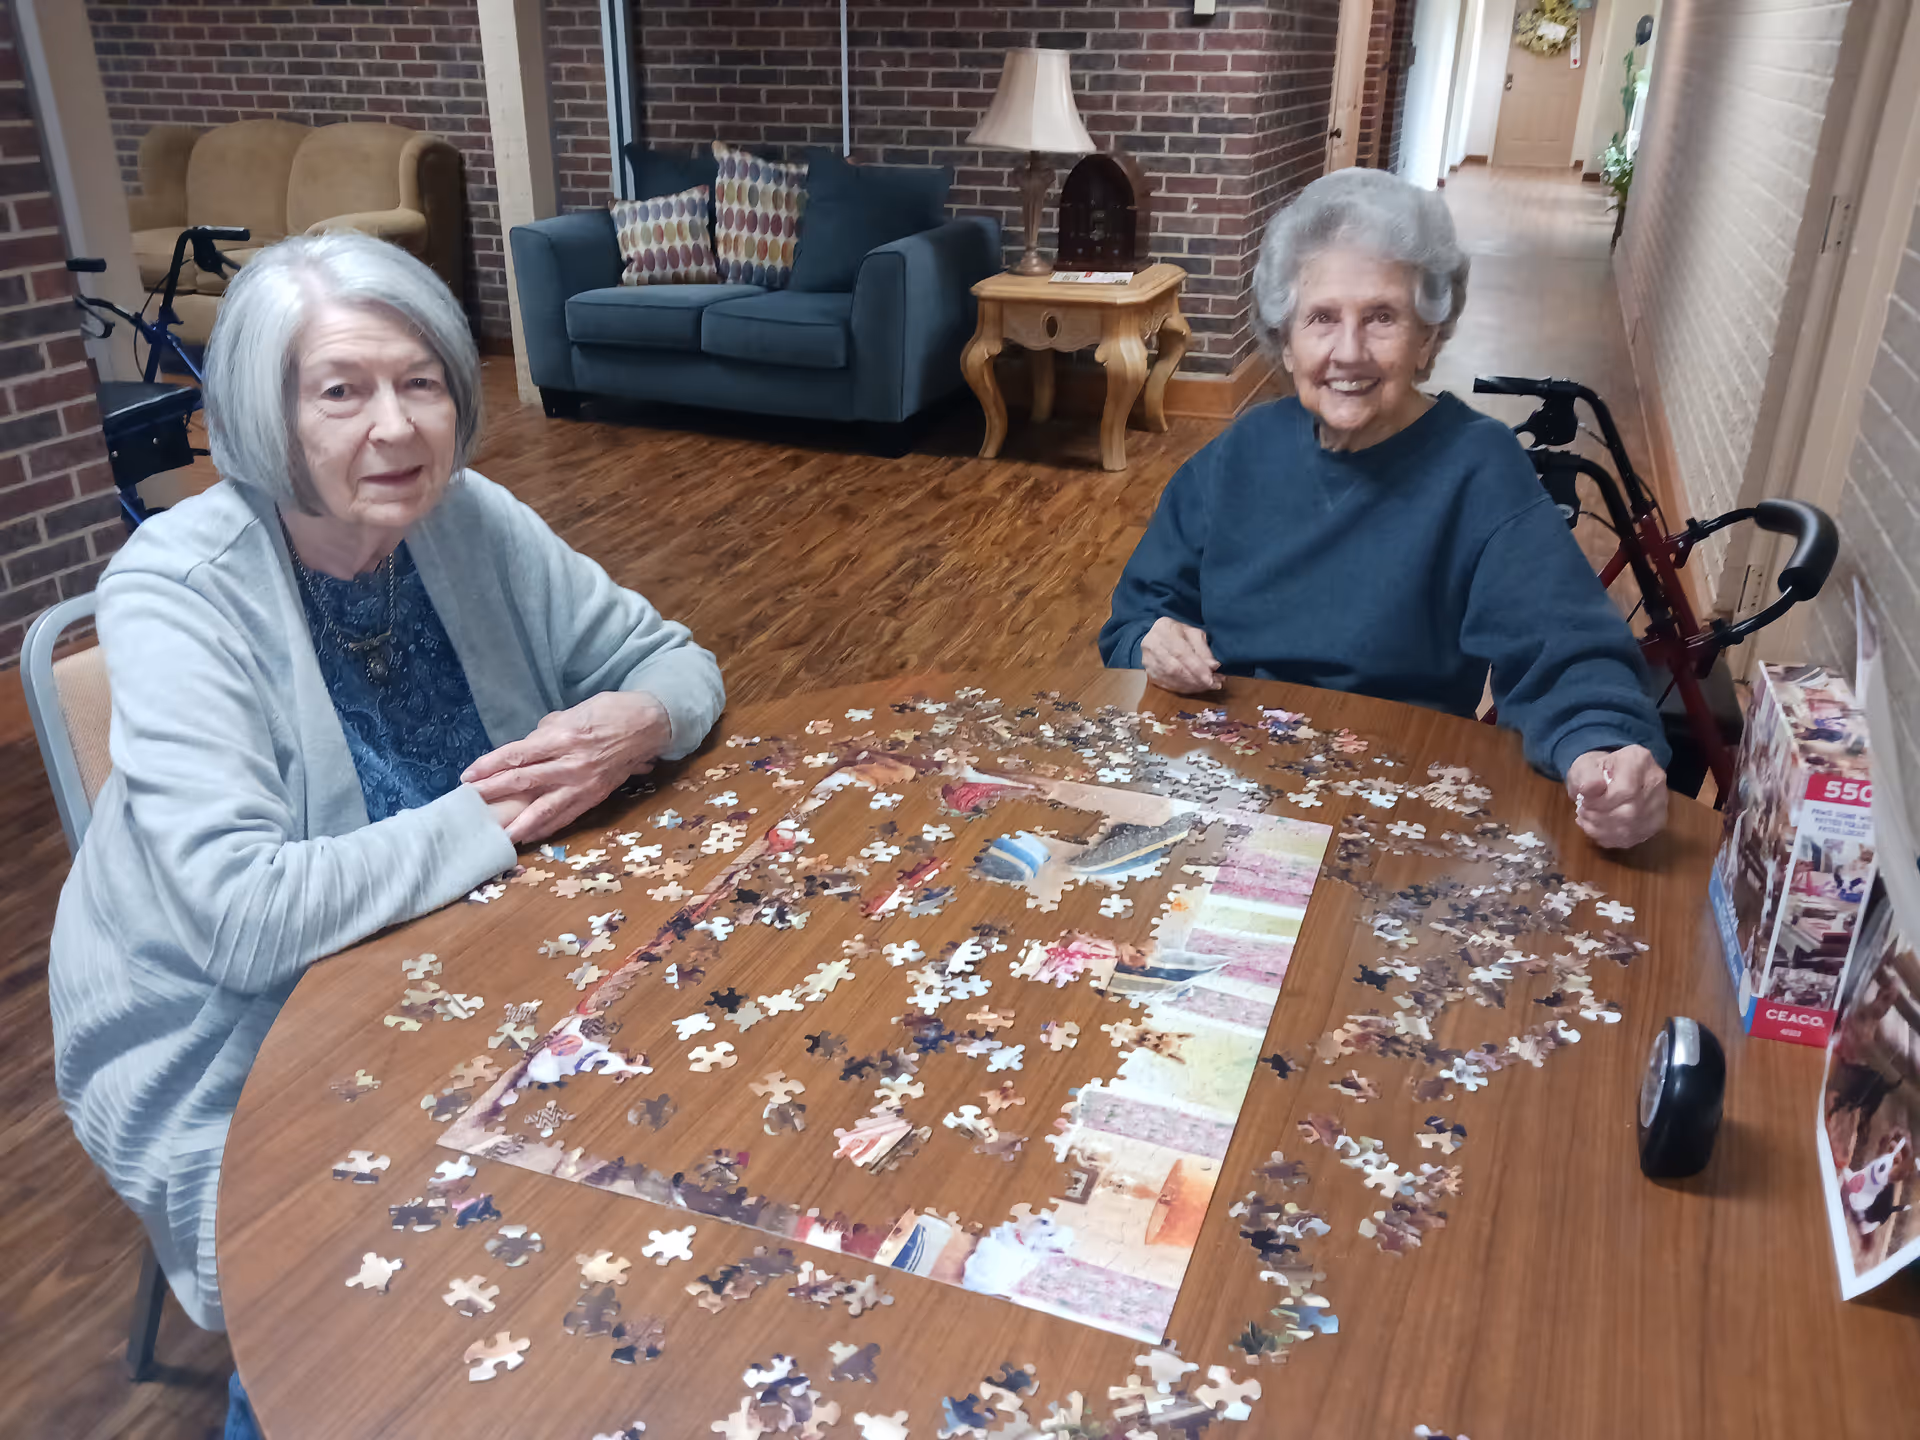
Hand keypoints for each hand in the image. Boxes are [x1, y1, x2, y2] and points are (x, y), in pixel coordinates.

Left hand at [463, 691, 672, 843]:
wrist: (648, 725)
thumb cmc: (610, 711)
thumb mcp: (574, 712)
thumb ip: (547, 731)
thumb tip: (528, 747)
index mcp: (563, 737)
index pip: (517, 755)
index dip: (490, 767)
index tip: (468, 776)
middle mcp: (570, 763)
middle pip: (523, 781)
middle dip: (493, 793)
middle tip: (470, 803)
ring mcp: (583, 783)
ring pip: (544, 808)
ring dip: (518, 823)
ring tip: (498, 835)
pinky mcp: (595, 796)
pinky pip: (566, 816)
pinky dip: (546, 827)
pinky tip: (529, 836)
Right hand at [1141, 617, 1221, 694]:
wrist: (1159, 635)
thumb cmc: (1178, 633)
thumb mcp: (1194, 634)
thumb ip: (1204, 650)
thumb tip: (1213, 666)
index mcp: (1164, 629)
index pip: (1181, 652)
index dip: (1196, 668)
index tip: (1211, 678)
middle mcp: (1151, 644)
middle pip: (1174, 668)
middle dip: (1195, 679)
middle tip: (1212, 684)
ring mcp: (1148, 660)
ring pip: (1170, 678)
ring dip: (1191, 685)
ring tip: (1206, 686)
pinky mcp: (1149, 672)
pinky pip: (1166, 685)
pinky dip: (1182, 688)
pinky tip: (1194, 688)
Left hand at [1566, 745, 1667, 848]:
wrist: (1607, 775)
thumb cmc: (1595, 770)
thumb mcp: (1586, 767)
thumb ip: (1586, 778)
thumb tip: (1587, 789)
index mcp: (1639, 759)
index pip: (1625, 790)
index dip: (1601, 803)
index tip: (1584, 803)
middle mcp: (1656, 780)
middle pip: (1631, 811)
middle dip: (1600, 818)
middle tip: (1583, 814)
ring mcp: (1661, 802)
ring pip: (1633, 827)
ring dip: (1603, 830)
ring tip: (1588, 821)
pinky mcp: (1657, 822)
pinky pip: (1635, 837)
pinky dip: (1611, 838)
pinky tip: (1598, 830)